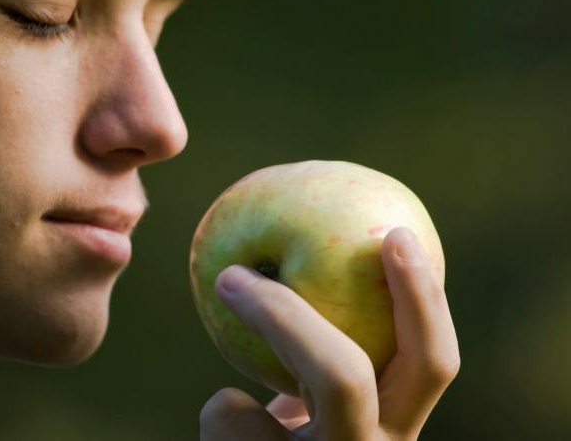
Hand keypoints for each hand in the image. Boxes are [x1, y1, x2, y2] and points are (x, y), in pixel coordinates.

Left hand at [200, 227, 459, 439]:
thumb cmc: (292, 439)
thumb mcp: (321, 403)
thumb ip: (324, 355)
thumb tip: (303, 260)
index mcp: (395, 427)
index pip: (431, 364)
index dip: (424, 300)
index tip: (397, 234)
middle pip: (344, 374)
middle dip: (293, 312)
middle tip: (257, 259)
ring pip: (277, 389)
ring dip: (259, 319)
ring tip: (228, 281)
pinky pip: (229, 413)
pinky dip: (224, 408)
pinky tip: (230, 423)